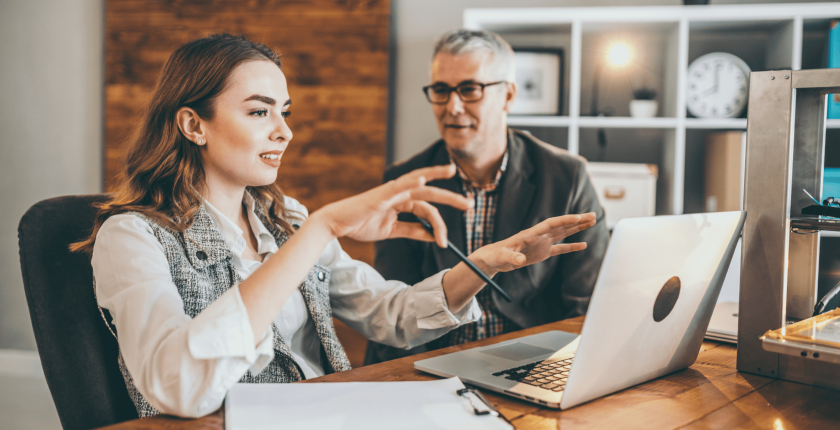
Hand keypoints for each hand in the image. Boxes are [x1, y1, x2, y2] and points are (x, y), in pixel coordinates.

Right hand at [308, 164, 470, 246]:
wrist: (336, 224)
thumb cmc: (361, 224)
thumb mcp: (391, 231)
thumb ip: (411, 231)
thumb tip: (431, 236)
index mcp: (402, 202)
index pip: (427, 209)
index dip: (439, 225)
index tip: (445, 241)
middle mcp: (399, 193)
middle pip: (430, 193)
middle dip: (450, 198)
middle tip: (470, 204)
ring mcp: (390, 192)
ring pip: (418, 184)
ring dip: (436, 177)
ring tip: (451, 171)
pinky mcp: (380, 195)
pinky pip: (398, 186)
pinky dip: (410, 181)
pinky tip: (423, 178)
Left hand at [470, 213, 596, 275]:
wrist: (493, 258)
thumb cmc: (496, 255)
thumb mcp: (502, 256)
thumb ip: (512, 257)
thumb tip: (520, 260)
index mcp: (531, 233)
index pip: (551, 224)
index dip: (565, 220)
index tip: (579, 217)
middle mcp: (539, 235)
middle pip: (562, 225)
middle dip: (577, 220)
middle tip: (594, 215)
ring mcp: (542, 243)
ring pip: (563, 233)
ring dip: (578, 228)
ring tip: (593, 221)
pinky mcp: (542, 252)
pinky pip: (560, 248)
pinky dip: (572, 246)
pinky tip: (584, 245)